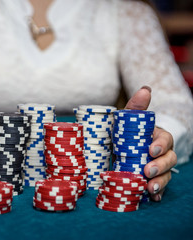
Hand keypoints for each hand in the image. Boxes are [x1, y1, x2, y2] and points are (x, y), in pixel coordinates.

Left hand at [124, 86, 176, 200]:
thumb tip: (145, 89)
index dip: (161, 145)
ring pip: (165, 175)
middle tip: (146, 171)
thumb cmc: (127, 132)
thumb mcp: (128, 119)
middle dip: (160, 166)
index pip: (165, 140)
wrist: (119, 148)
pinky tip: (153, 198)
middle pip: (169, 159)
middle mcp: (161, 153)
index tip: (151, 150)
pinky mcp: (151, 179)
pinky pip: (158, 187)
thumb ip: (136, 107)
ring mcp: (157, 167)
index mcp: (157, 137)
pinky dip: (157, 193)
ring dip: (160, 182)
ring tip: (150, 189)